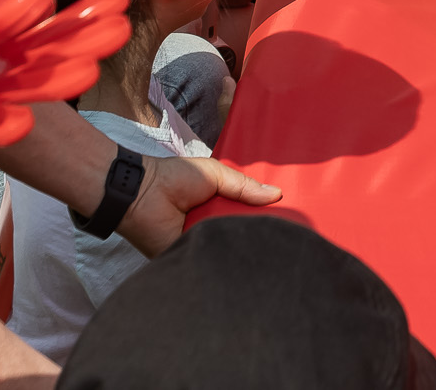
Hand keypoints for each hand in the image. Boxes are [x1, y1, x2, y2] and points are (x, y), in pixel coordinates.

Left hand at [120, 155, 281, 254]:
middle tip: (290, 236)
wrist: (142, 195)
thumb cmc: (174, 178)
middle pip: (243, 233)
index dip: (267, 215)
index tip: (293, 218)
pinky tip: (244, 261)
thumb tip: (277, 195)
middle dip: (260, 233)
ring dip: (245, 247)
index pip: (249, 214)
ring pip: (231, 248)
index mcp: (219, 206)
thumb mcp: (215, 174)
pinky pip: (213, 261)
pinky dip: (225, 260)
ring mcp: (204, 243)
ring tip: (273, 249)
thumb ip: (244, 186)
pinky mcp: (192, 258)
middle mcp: (214, 226)